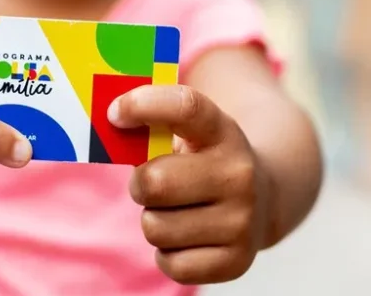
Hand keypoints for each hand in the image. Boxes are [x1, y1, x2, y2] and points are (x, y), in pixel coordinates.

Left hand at [108, 85, 271, 283]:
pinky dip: (168, 254)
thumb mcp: (191, 133)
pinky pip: (170, 264)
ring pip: (155, 227)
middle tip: (151, 183)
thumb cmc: (204, 162)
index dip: (144, 106)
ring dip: (154, 220)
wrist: (264, 200)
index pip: (185, 108)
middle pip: (155, 182)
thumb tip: (107, 123)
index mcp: (223, 132)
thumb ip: (152, 125)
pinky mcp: (236, 262)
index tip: (115, 114)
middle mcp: (239, 175)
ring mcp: (242, 220)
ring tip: (176, 211)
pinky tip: (188, 238)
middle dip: (140, 184)